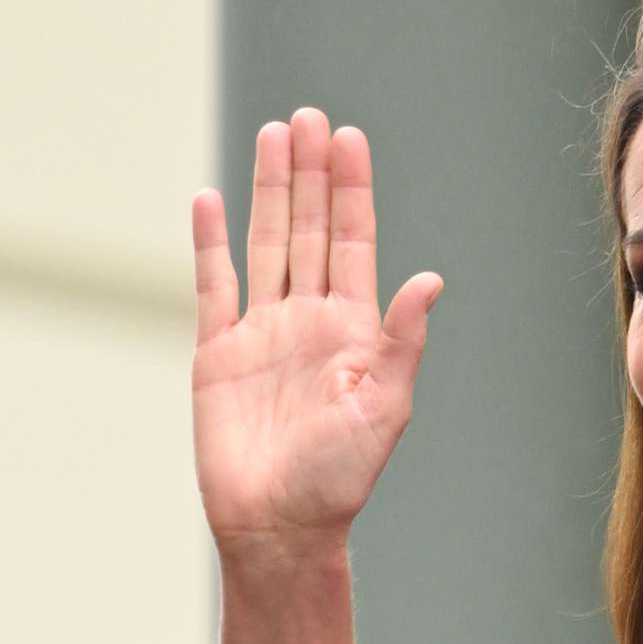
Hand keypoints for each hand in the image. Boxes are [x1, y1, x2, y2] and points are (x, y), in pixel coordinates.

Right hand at [190, 107, 443, 558]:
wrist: (278, 526)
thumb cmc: (339, 479)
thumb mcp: (385, 408)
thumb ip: (402, 341)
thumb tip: (431, 279)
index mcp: (353, 331)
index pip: (352, 243)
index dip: (351, 191)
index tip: (350, 139)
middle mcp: (309, 321)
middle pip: (308, 229)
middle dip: (311, 174)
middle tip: (311, 117)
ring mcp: (262, 332)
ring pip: (265, 244)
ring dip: (269, 191)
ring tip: (274, 136)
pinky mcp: (217, 352)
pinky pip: (213, 285)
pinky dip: (210, 243)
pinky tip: (211, 200)